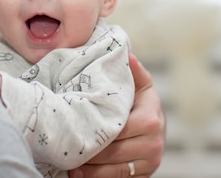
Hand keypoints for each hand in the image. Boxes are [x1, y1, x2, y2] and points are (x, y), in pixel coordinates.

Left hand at [69, 53, 164, 177]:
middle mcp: (154, 144)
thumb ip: (133, 71)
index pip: (117, 129)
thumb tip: (127, 54)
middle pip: (112, 153)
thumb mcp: (140, 84)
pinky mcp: (143, 177)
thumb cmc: (140, 102)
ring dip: (88, 169)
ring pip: (112, 171)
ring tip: (68, 161)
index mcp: (151, 119)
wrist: (156, 127)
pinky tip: (78, 173)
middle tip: (64, 145)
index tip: (72, 126)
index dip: (93, 129)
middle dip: (87, 150)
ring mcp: (150, 163)